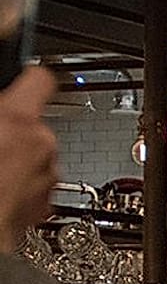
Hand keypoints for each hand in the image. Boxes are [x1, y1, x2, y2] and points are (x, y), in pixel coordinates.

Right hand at [0, 68, 58, 252]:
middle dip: (11, 130)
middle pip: (33, 125)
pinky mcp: (42, 208)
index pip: (39, 79)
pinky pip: (32, 187)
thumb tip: (3, 104)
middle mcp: (41, 148)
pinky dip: (16, 187)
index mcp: (18, 120)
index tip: (22, 76)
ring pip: (33, 159)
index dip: (28, 76)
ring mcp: (45, 179)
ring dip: (13, 161)